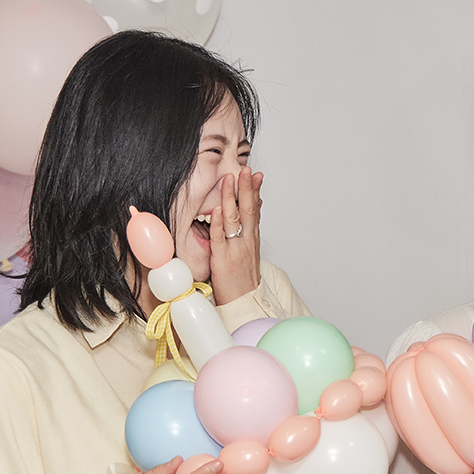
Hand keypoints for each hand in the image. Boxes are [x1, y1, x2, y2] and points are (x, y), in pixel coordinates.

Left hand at [208, 169, 262, 304]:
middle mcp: (247, 241)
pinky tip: (218, 209)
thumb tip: (253, 211)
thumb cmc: (243, 280)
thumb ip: (250, 231)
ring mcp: (235, 249)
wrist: (245, 303)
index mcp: (252, 239)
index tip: (255, 174)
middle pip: (247, 210)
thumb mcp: (250, 252)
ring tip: (230, 179)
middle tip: (246, 170)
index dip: (255, 191)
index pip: (255, 210)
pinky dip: (218, 223)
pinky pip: (220, 238)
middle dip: (246, 188)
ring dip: (232, 198)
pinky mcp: (222, 259)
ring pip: (234, 219)